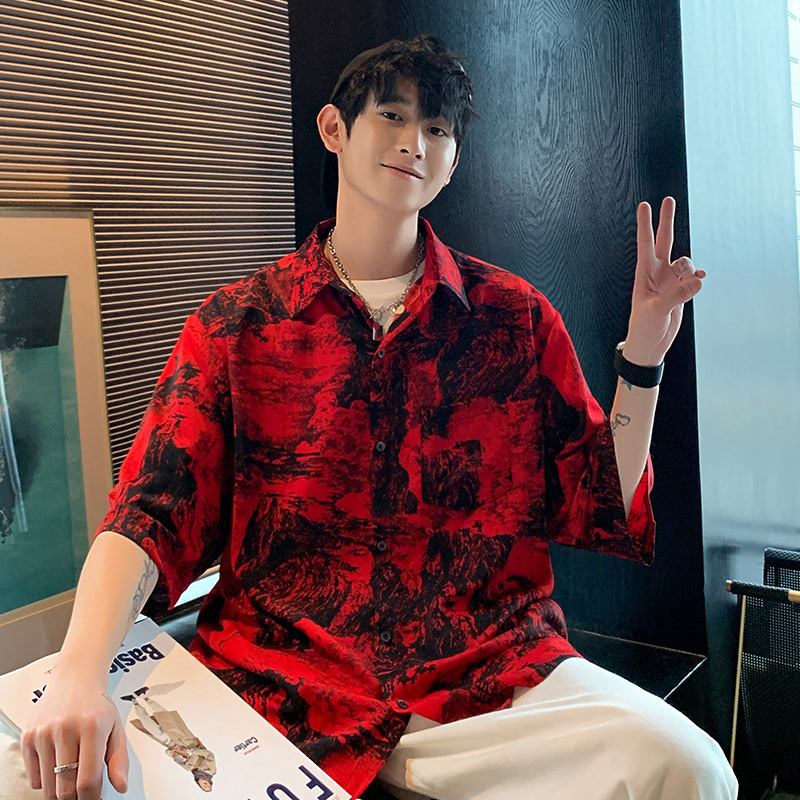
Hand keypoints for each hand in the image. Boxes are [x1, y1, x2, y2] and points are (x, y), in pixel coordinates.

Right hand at [19, 670, 128, 799]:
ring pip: (48, 786)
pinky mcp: (28, 736)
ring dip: (60, 790)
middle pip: (65, 788)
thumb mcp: (116, 728)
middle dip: (76, 798)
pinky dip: (45, 781)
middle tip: (83, 793)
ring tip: (72, 777)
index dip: (91, 799)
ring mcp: (43, 733)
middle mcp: (65, 729)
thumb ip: (119, 759)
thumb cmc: (97, 705)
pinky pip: (34, 777)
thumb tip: (121, 786)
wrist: (76, 678)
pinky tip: (58, 765)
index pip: (87, 781)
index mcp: (92, 727)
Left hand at [623, 197, 705, 366]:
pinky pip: (693, 278)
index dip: (645, 224)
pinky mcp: (680, 291)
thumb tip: (697, 281)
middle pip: (664, 241)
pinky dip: (697, 279)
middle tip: (667, 199)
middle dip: (666, 220)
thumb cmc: (644, 327)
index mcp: (644, 274)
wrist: (650, 344)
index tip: (644, 205)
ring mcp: (670, 281)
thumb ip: (676, 295)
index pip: (645, 243)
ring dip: (689, 270)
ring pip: (684, 262)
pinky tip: (700, 280)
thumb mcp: (657, 311)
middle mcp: (657, 273)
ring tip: (686, 288)